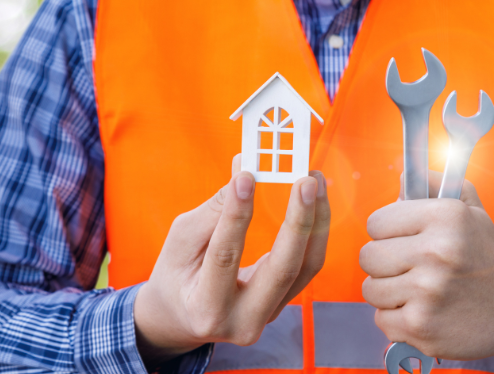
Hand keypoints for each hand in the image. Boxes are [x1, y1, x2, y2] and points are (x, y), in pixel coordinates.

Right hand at [134, 154, 329, 368]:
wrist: (182, 319)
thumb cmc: (176, 276)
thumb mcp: (180, 243)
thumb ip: (214, 210)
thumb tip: (245, 171)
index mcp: (206, 309)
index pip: (226, 256)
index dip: (237, 215)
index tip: (247, 177)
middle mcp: (244, 321)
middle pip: (283, 269)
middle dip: (299, 220)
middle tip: (306, 180)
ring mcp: (269, 316)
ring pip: (306, 267)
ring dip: (316, 220)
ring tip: (315, 181)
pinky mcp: (284, 304)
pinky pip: (307, 266)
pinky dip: (314, 231)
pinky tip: (314, 202)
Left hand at [360, 171, 493, 359]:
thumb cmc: (486, 255)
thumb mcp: (470, 209)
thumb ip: (435, 185)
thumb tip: (403, 176)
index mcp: (445, 217)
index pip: (376, 223)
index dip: (387, 232)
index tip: (402, 240)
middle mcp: (436, 252)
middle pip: (368, 256)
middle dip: (383, 263)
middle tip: (407, 267)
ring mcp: (427, 292)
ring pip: (371, 289)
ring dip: (389, 292)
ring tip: (417, 290)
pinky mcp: (422, 327)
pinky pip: (382, 319)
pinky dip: (398, 319)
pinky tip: (423, 312)